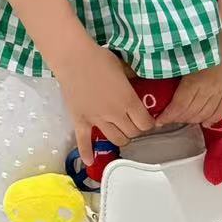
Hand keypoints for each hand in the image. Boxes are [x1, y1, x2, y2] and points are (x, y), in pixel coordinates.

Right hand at [56, 39, 154, 159]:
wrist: (73, 59)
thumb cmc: (100, 59)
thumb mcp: (124, 67)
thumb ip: (133, 80)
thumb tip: (138, 84)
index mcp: (129, 101)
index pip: (145, 124)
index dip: (148, 124)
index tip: (146, 120)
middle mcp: (115, 114)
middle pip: (132, 134)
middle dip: (136, 130)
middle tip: (133, 123)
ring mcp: (97, 120)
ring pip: (115, 140)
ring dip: (121, 138)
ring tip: (120, 132)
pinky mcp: (80, 121)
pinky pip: (84, 142)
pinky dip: (86, 153)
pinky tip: (89, 162)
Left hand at [155, 36, 221, 129]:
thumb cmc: (205, 39)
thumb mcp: (185, 54)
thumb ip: (174, 70)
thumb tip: (159, 79)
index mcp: (195, 80)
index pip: (179, 106)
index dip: (168, 116)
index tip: (158, 120)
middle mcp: (209, 90)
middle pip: (192, 112)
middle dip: (178, 118)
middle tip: (168, 119)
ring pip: (206, 114)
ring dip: (193, 119)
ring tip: (183, 119)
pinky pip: (221, 110)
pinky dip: (212, 118)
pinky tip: (205, 122)